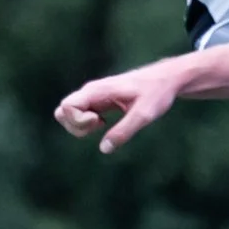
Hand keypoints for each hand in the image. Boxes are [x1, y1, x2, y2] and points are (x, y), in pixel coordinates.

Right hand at [54, 62, 184, 153]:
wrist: (166, 80)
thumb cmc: (157, 93)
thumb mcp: (144, 115)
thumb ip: (124, 131)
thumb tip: (104, 149)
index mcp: (97, 90)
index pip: (66, 106)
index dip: (78, 120)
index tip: (100, 122)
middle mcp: (90, 92)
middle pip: (62, 111)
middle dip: (75, 125)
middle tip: (99, 126)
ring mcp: (93, 96)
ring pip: (68, 113)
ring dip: (79, 126)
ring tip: (102, 125)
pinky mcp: (98, 102)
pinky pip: (79, 114)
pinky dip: (86, 124)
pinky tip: (104, 123)